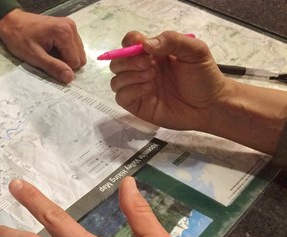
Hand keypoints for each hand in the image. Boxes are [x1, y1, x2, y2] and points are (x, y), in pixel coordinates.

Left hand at [0, 9, 85, 83]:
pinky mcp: (67, 27)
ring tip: (48, 52)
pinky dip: (63, 51)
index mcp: (65, 32)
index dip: (61, 66)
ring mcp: (70, 26)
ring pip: (77, 53)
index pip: (75, 61)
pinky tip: (51, 47)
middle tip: (47, 57)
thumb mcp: (35, 56)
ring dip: (64, 57)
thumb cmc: (20, 39)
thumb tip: (70, 78)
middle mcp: (71, 27)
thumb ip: (53, 67)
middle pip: (79, 57)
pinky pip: (73, 46)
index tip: (46, 61)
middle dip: (65, 62)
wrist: (12, 22)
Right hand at [109, 31, 228, 131]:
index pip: (130, 43)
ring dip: (130, 76)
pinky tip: (148, 89)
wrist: (211, 105)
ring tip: (151, 78)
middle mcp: (142, 69)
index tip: (143, 48)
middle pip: (117, 62)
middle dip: (128, 61)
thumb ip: (172, 41)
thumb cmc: (204, 77)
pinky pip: (120, 97)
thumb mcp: (195, 51)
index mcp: (154, 53)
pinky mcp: (138, 105)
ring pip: (116, 80)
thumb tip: (145, 44)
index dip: (130, 43)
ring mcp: (138, 88)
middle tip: (149, 65)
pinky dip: (130, 91)